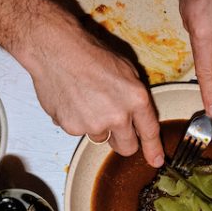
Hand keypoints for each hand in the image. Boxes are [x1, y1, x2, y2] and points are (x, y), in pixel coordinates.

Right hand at [0, 0, 163, 166]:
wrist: (55, 50)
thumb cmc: (89, 54)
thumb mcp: (125, 70)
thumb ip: (135, 98)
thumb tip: (139, 119)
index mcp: (136, 99)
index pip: (149, 132)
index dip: (153, 149)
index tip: (156, 161)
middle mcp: (118, 116)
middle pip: (127, 147)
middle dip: (123, 141)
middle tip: (114, 125)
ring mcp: (94, 125)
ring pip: (101, 139)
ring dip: (97, 127)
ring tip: (86, 99)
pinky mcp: (73, 128)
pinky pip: (79, 132)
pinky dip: (76, 120)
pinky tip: (72, 100)